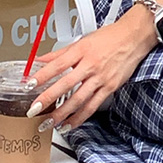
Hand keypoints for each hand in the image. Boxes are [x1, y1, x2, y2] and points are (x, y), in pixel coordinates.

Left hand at [27, 6, 156, 131]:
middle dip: (48, 99)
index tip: (29, 84)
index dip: (42, 75)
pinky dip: (80, 117)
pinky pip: (92, 106)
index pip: (57, 65)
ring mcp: (100, 78)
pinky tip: (69, 124)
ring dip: (62, 114)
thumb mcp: (82, 41)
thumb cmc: (109, 38)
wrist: (133, 38)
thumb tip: (40, 60)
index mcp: (81, 51)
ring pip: (78, 99)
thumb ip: (60, 53)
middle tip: (34, 110)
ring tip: (49, 123)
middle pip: (65, 84)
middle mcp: (90, 65)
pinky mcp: (110, 88)